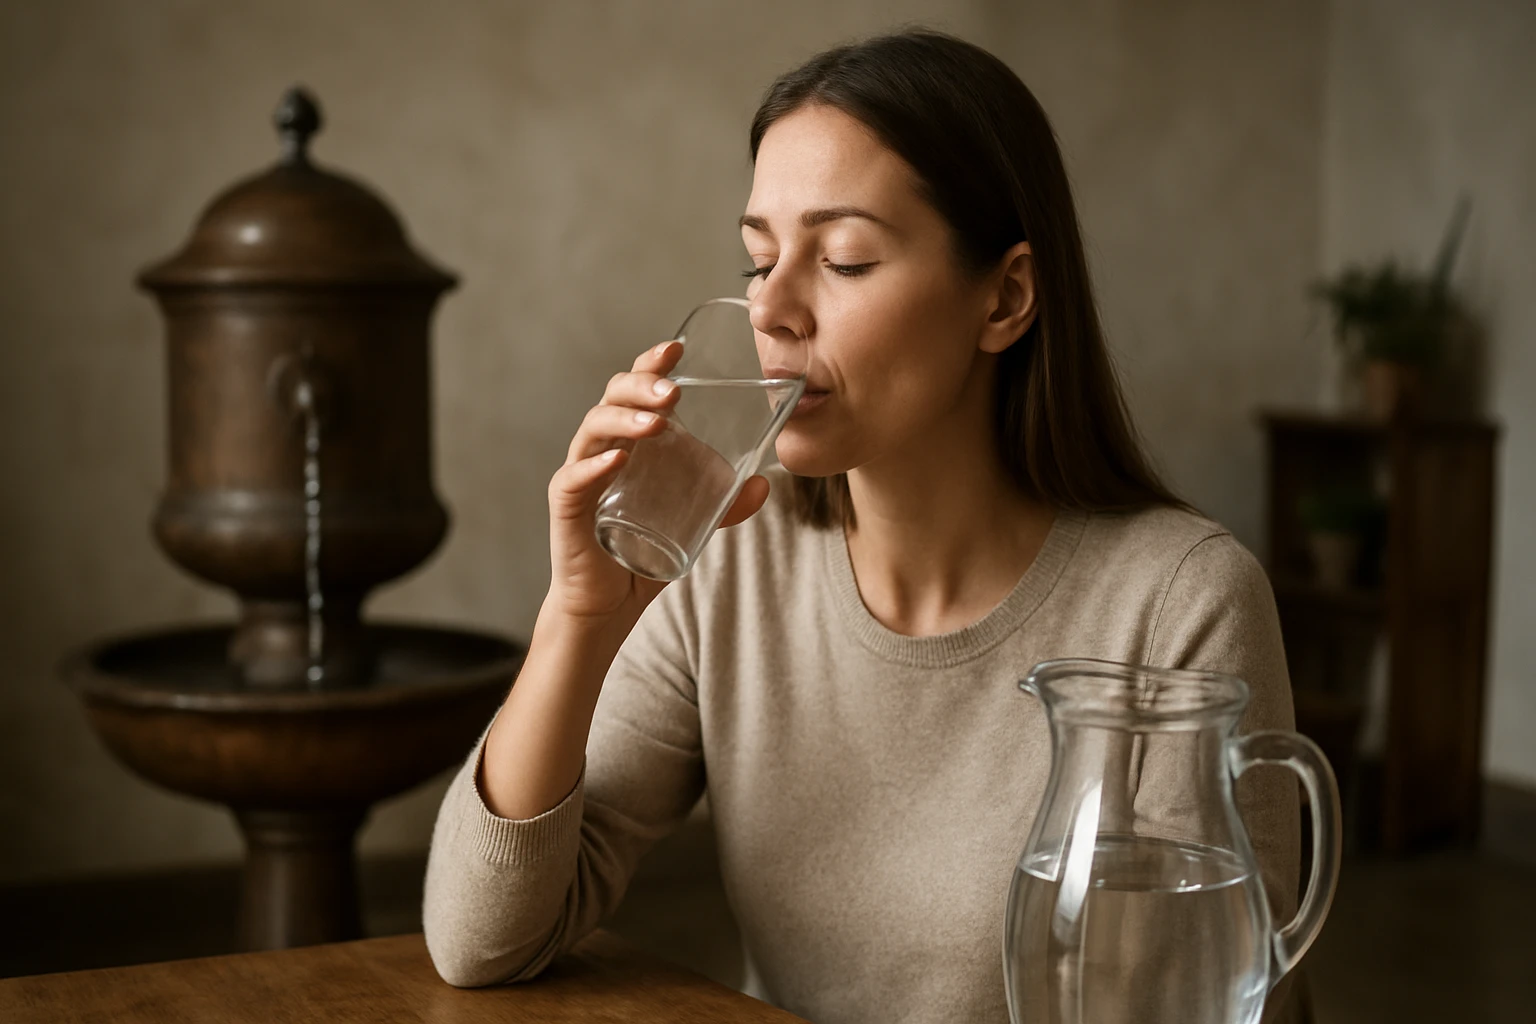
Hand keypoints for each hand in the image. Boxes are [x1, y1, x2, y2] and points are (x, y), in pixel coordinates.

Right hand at [546, 340, 769, 624]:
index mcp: (628, 442)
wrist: (609, 605)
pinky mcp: (567, 508)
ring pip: (593, 429)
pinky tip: (619, 459)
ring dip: (625, 418)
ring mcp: (581, 475)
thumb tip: (762, 483)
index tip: (678, 348)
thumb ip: (725, 504)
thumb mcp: (694, 524)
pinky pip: (574, 478)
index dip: (651, 364)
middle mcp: (601, 449)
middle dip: (642, 386)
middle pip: (612, 397)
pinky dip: (595, 466)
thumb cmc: (643, 554)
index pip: (634, 389)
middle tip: (674, 391)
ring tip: (656, 420)